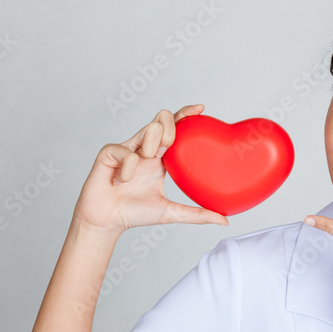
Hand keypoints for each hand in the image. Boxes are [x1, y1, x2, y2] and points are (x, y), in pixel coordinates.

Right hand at [74, 104, 229, 235]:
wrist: (107, 222)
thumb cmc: (135, 214)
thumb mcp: (171, 213)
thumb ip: (197, 215)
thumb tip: (225, 221)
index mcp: (160, 159)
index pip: (175, 130)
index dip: (186, 116)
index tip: (201, 109)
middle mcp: (145, 149)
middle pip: (161, 120)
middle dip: (170, 128)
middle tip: (169, 147)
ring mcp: (127, 148)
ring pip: (147, 130)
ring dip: (151, 147)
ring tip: (145, 164)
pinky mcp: (109, 152)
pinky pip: (126, 152)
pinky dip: (128, 170)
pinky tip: (121, 181)